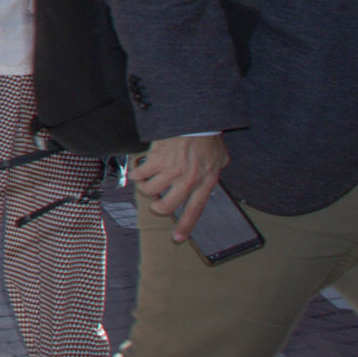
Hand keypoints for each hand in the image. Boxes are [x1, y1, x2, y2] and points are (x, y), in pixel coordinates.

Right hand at [130, 130, 231, 244]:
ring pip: (149, 190)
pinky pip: (139, 174)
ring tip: (148, 176)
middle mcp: (188, 180)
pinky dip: (136, 171)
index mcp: (205, 181)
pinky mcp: (157, 160)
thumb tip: (217, 170)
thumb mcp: (221, 157)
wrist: (197, 119)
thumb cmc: (209, 137)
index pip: (195, 209)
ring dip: (146, 185)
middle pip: (166, 205)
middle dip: (157, 205)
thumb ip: (217, 168)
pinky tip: (140, 165)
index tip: (177, 237)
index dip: (185, 225)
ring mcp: (172, 171)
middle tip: (155, 199)